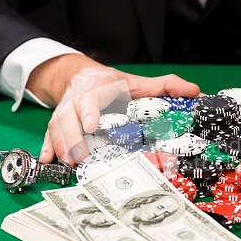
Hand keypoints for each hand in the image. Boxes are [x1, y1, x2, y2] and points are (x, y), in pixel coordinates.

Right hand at [26, 54, 199, 165]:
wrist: (81, 75)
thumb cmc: (113, 84)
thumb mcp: (137, 82)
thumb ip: (164, 86)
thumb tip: (193, 91)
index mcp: (99, 89)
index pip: (92, 97)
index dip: (90, 110)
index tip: (91, 124)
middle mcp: (78, 100)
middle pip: (70, 116)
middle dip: (72, 136)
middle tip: (80, 156)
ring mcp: (65, 111)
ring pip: (56, 126)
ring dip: (61, 146)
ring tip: (69, 164)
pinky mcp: (57, 122)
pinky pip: (48, 134)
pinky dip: (47, 147)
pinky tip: (47, 161)